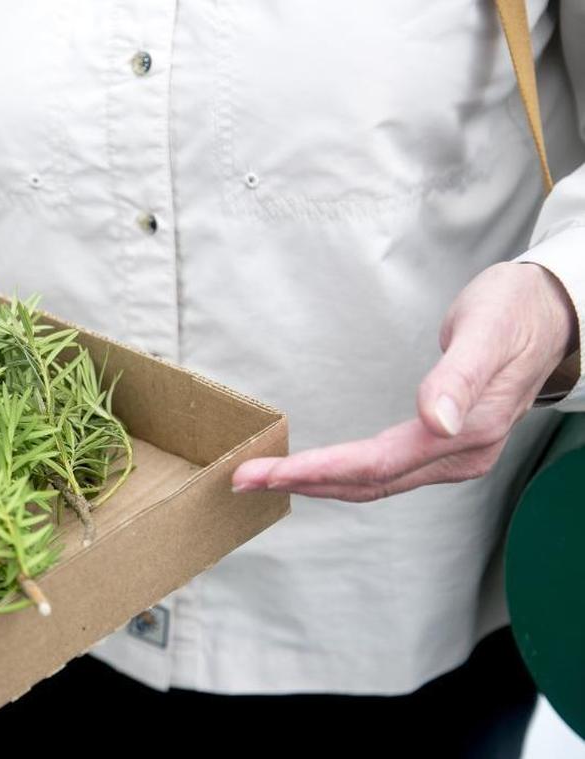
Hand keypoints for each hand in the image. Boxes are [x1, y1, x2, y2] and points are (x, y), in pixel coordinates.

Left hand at [231, 262, 579, 501]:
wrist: (554, 315)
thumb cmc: (516, 312)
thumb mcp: (487, 332)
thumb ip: (459, 377)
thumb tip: (436, 421)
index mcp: (467, 432)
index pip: (376, 465)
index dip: (318, 471)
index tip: (266, 472)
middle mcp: (460, 455)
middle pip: (368, 482)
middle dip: (302, 482)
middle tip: (243, 478)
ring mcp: (456, 456)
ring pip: (376, 484)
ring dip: (320, 483)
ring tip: (265, 478)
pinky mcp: (448, 447)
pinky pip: (387, 473)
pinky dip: (346, 475)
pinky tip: (318, 471)